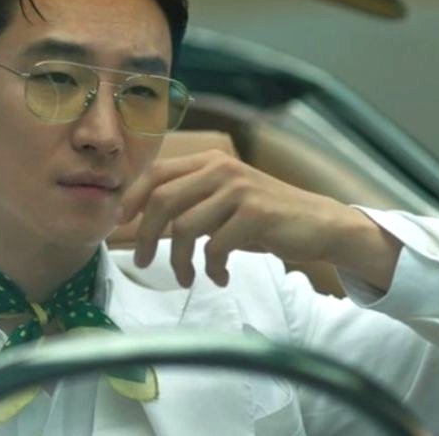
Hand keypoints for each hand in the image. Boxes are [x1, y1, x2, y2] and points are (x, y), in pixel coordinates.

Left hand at [118, 150, 400, 288]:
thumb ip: (189, 202)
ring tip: (188, 278)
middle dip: (146, 236)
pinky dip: (211, 268)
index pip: (155, 174)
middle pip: (162, 200)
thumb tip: (139, 221)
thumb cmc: (264, 219)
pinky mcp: (255, 213)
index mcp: (208, 161)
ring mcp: (238, 189)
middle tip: (144, 262)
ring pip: (185, 227)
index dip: (131, 200)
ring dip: (181, 261)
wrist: (320, 225)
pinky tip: (219, 276)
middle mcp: (220, 168)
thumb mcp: (223, 202)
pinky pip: (215, 246)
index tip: (119, 226)